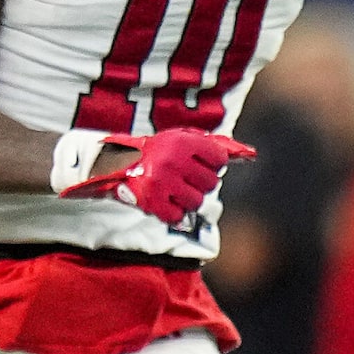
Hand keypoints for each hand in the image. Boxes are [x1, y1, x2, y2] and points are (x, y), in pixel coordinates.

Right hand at [62, 127, 255, 226]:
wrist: (109, 161)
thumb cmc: (150, 150)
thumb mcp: (175, 138)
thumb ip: (205, 144)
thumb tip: (244, 154)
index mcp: (182, 142)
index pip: (219, 159)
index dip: (214, 164)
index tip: (205, 165)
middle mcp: (174, 161)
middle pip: (211, 183)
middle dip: (202, 183)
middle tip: (188, 180)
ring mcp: (163, 182)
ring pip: (197, 202)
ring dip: (189, 199)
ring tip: (176, 191)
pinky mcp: (152, 201)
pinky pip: (178, 216)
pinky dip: (174, 213)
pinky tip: (166, 203)